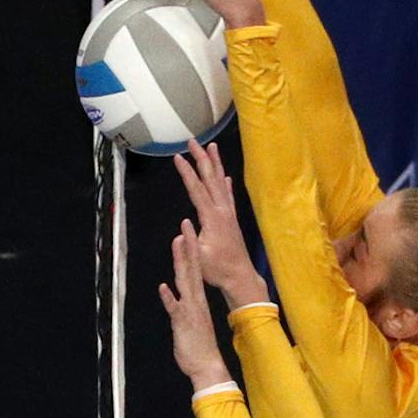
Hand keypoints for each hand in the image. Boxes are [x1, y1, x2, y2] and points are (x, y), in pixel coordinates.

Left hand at [161, 220, 230, 389]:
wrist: (207, 366)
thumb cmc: (198, 346)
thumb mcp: (191, 320)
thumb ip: (183, 305)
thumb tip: (176, 293)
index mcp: (197, 299)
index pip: (194, 269)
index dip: (190, 249)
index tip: (187, 231)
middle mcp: (195, 301)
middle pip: (191, 268)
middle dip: (188, 245)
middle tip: (186, 224)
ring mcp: (190, 310)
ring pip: (184, 281)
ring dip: (180, 262)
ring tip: (177, 242)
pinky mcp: (183, 324)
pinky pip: (175, 309)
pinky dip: (169, 298)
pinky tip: (164, 287)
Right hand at [172, 138, 265, 304]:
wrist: (239, 276)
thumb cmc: (216, 270)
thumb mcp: (199, 257)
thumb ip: (191, 240)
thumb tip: (183, 222)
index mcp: (212, 217)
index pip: (197, 189)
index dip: (186, 172)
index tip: (177, 157)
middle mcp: (222, 210)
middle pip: (210, 178)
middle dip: (201, 158)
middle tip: (193, 141)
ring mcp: (229, 213)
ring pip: (220, 182)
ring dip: (215, 164)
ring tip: (211, 147)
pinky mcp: (232, 219)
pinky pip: (228, 195)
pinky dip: (225, 183)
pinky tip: (226, 177)